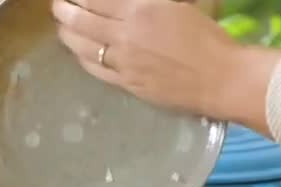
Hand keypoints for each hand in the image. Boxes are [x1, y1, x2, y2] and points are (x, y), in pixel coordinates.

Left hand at [52, 0, 280, 134]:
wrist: (222, 78)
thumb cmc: (209, 36)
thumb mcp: (180, 4)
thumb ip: (149, 2)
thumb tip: (128, 5)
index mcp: (141, 8)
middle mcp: (125, 34)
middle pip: (81, 20)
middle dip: (64, 10)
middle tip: (58, 6)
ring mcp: (123, 62)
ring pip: (82, 46)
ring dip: (67, 34)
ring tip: (62, 27)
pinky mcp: (127, 84)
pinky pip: (95, 69)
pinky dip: (81, 58)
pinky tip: (78, 52)